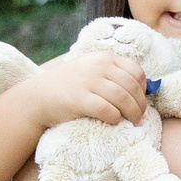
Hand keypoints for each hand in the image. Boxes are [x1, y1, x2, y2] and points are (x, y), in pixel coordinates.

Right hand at [15, 46, 148, 129]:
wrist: (37, 97)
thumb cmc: (68, 86)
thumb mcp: (90, 70)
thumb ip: (112, 73)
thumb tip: (143, 88)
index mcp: (104, 57)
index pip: (136, 72)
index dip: (143, 89)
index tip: (140, 101)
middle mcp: (98, 66)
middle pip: (132, 87)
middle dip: (140, 105)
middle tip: (139, 118)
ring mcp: (88, 81)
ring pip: (123, 99)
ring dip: (132, 114)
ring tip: (133, 123)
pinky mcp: (79, 98)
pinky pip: (107, 110)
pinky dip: (115, 118)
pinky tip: (114, 122)